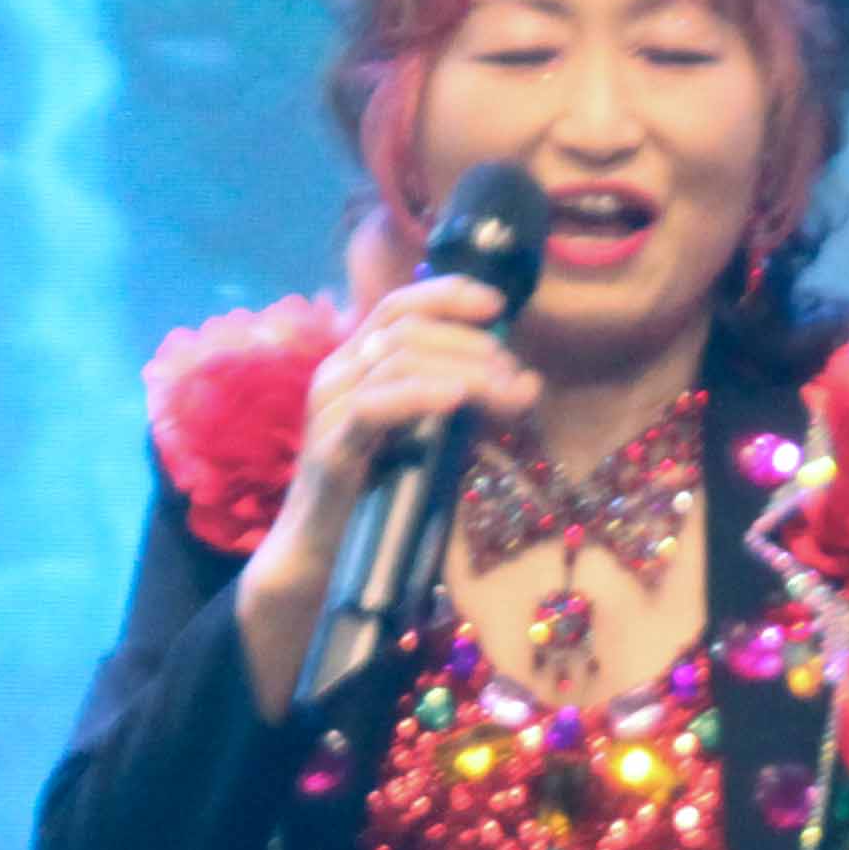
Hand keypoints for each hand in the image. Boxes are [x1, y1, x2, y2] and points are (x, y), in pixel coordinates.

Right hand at [257, 274, 537, 588]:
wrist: (321, 554)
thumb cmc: (378, 495)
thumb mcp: (428, 436)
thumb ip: (463, 404)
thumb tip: (527, 382)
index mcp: (356, 364)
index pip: (398, 307)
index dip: (447, 295)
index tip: (498, 306)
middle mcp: (337, 375)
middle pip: (407, 330)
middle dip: (471, 345)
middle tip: (515, 375)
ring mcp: (330, 409)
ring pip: (398, 360)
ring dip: (463, 370)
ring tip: (503, 392)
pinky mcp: (331, 449)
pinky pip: (375, 406)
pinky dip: (422, 395)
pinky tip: (458, 400)